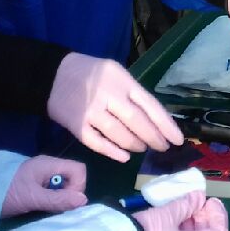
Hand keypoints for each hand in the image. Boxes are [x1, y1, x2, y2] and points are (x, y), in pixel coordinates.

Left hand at [1, 155, 87, 217]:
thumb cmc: (5, 193)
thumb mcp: (32, 198)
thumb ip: (57, 199)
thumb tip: (84, 200)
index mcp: (49, 164)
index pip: (78, 169)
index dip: (78, 186)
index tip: (66, 202)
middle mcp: (47, 167)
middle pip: (72, 177)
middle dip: (69, 194)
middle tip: (55, 209)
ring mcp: (39, 175)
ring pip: (61, 185)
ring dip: (59, 199)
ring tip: (45, 210)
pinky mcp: (33, 184)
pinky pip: (51, 190)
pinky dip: (50, 200)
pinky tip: (39, 208)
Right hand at [47, 53, 184, 161]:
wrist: (52, 75)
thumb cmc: (91, 74)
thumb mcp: (116, 73)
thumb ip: (133, 94)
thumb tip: (157, 121)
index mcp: (121, 80)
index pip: (150, 105)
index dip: (166, 125)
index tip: (177, 140)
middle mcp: (108, 94)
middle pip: (136, 121)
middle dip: (153, 138)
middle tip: (162, 147)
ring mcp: (91, 111)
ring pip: (119, 134)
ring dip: (135, 145)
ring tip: (141, 148)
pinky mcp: (76, 125)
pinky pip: (97, 143)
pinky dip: (112, 152)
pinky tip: (123, 157)